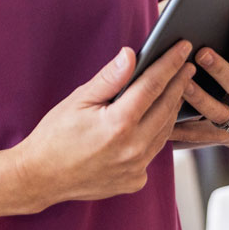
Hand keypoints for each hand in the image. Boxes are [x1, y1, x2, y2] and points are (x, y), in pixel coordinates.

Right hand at [14, 40, 195, 211]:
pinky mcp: (134, 181)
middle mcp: (132, 149)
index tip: (183, 48)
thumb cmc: (56, 135)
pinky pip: (154, 151)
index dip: (170, 63)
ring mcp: (136, 168)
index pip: (153, 85)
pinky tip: (155, 118)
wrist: (41, 177)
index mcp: (118, 124)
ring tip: (176, 87)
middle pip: (166, 108)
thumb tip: (130, 55)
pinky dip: (157, 132)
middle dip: (179, 83)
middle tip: (187, 64)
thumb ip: (109, 78)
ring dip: (172, 107)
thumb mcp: (79, 99)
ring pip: (164, 131)